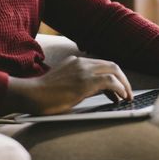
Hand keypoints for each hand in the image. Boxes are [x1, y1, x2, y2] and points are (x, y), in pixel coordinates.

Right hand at [3, 56, 132, 114]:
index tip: (118, 90)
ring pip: (114, 70)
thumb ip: (77, 82)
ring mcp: (83, 70)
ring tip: (128, 97)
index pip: (101, 65)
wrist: (31, 95)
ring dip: (124, 85)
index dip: (113, 76)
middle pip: (112, 65)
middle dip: (123, 79)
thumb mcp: (62, 83)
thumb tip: (94, 91)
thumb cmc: (42, 95)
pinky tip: (121, 97)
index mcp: (75, 62)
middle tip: (128, 94)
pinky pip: (110, 81)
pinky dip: (119, 88)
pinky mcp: (84, 81)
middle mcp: (81, 62)